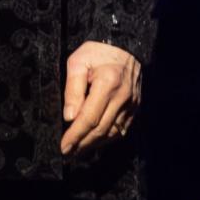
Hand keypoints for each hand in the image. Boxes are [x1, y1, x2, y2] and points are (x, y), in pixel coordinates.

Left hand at [60, 40, 140, 155]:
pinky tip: (95, 142)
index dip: (75, 135)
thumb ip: (73, 88)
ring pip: (112, 133)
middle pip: (101, 130)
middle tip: (68, 153)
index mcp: (107, 83)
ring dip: (94, 145)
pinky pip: (121, 130)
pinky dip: (107, 139)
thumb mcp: (78, 61)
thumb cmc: (97, 52)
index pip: (89, 118)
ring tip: (78, 151)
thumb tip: (69, 117)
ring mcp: (131, 104)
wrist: (125, 46)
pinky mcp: (136, 108)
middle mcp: (122, 97)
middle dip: (83, 144)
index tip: (64, 146)